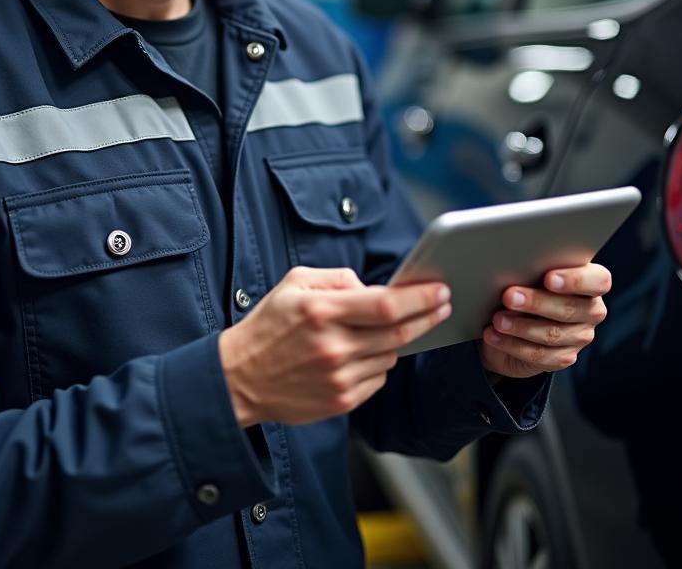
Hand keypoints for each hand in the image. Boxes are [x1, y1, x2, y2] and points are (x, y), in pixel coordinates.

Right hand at [218, 265, 450, 426]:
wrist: (240, 378)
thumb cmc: (269, 325)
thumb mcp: (295, 283)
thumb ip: (338, 278)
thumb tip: (374, 287)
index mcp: (322, 311)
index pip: (386, 304)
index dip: (420, 298)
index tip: (440, 290)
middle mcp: (333, 347)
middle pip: (399, 332)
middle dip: (427, 316)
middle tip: (442, 305)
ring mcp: (338, 378)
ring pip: (391, 355)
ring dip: (395, 340)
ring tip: (377, 331)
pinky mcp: (341, 402)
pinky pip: (378, 379)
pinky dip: (377, 364)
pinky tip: (360, 355)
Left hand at [478, 263, 610, 378]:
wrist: (517, 318)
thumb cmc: (527, 283)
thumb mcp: (532, 272)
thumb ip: (534, 268)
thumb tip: (516, 270)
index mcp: (592, 282)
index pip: (598, 281)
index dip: (576, 280)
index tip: (548, 278)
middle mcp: (591, 311)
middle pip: (569, 308)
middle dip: (536, 302)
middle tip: (508, 296)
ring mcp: (579, 337)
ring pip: (553, 334)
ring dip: (520, 326)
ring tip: (498, 319)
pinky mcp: (564, 357)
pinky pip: (540, 355)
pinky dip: (513, 344)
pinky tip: (494, 335)